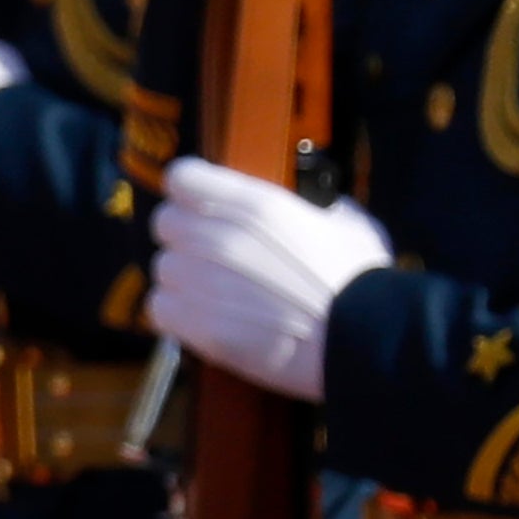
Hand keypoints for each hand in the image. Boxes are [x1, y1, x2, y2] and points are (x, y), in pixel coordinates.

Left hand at [151, 154, 389, 401]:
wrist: (359, 341)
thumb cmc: (359, 282)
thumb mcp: (345, 222)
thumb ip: (310, 208)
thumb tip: (307, 209)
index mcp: (252, 204)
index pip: (181, 177)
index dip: (189, 189)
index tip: (200, 201)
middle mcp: (217, 237)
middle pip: (165, 222)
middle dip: (185, 235)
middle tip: (211, 253)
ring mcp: (201, 281)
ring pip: (163, 268)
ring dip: (182, 278)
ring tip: (214, 293)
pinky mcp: (195, 325)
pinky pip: (159, 309)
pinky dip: (176, 315)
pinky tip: (204, 319)